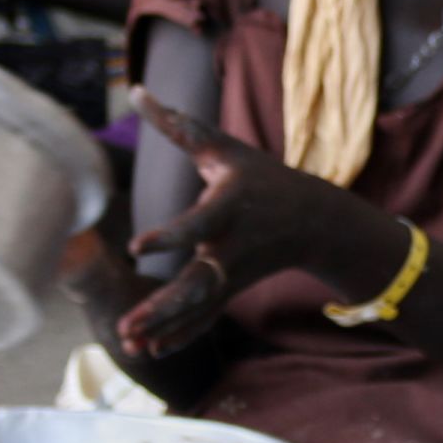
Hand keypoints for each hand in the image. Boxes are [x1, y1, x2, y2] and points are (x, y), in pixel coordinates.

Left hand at [121, 84, 315, 341]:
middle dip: (161, 307)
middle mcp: (231, 249)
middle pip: (195, 284)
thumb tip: (136, 90)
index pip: (196, 226)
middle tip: (127, 325)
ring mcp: (233, 275)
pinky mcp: (233, 289)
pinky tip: (150, 351)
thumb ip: (177, 124)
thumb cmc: (261, 176)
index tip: (136, 246)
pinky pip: (205, 318)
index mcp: (229, 210)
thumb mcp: (224, 147)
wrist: (315, 220)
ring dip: (163, 327)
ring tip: (127, 343)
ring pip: (196, 308)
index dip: (168, 236)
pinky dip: (181, 336)